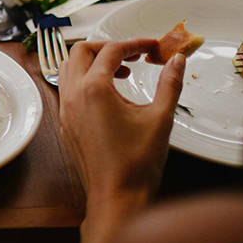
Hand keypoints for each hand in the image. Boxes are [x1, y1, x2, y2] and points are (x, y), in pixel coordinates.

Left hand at [58, 39, 185, 217]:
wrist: (116, 198)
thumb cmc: (137, 163)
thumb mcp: (161, 118)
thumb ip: (170, 83)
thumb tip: (177, 60)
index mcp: (94, 89)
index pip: (111, 50)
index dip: (134, 44)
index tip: (151, 47)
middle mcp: (73, 96)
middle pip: (81, 52)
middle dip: (107, 47)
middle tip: (132, 55)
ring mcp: (65, 110)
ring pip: (70, 69)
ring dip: (93, 63)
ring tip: (122, 73)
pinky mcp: (65, 124)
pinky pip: (68, 90)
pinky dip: (85, 81)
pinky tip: (109, 95)